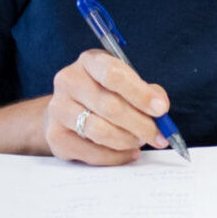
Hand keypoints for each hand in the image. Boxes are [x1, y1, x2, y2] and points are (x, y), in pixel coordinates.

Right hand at [45, 49, 172, 164]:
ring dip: (127, 140)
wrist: (67, 107)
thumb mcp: (125, 80)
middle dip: (140, 124)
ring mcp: (58, 108)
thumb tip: (160, 107)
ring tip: (141, 141)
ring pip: (99, 131)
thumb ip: (145, 90)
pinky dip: (115, 156)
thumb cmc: (103, 91)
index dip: (140, 94)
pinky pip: (90, 152)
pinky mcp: (55, 136)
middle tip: (159, 135)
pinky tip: (129, 153)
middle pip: (109, 106)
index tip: (162, 109)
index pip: (114, 75)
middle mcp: (69, 80)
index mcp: (90, 61)